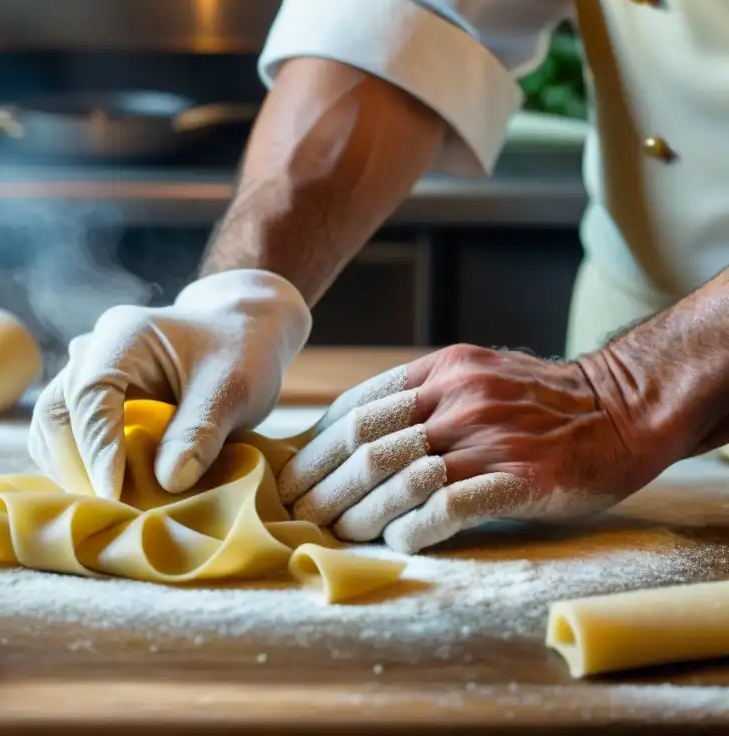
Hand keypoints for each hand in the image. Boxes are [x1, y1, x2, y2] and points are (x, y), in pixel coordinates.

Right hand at [28, 269, 310, 498]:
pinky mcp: (87, 399)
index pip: (91, 395)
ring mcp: (84, 373)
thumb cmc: (239, 353)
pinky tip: (113, 492)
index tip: (113, 495)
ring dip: (73, 471)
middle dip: (77, 467)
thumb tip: (168, 482)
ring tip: (112, 507)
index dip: (97, 449)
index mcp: (123, 335)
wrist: (238, 334)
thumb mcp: (234, 388)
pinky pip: (66, 437)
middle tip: (112, 512)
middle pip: (57, 413)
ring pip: (52, 429)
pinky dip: (81, 467)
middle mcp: (92, 350)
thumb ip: (201, 431)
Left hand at [276, 343, 656, 553]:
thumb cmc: (537, 401)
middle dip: (322, 482)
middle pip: (367, 444)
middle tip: (296, 511)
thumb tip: (350, 433)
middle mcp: (458, 399)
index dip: (316, 445)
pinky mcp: (519, 479)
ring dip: (357, 511)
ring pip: (399, 477)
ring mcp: (488, 438)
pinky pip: (449, 506)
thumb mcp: (472, 375)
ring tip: (333, 532)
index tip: (292, 473)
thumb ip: (418, 397)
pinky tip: (394, 540)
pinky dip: (412, 527)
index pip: (357, 409)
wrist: (620, 409)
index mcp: (440, 372)